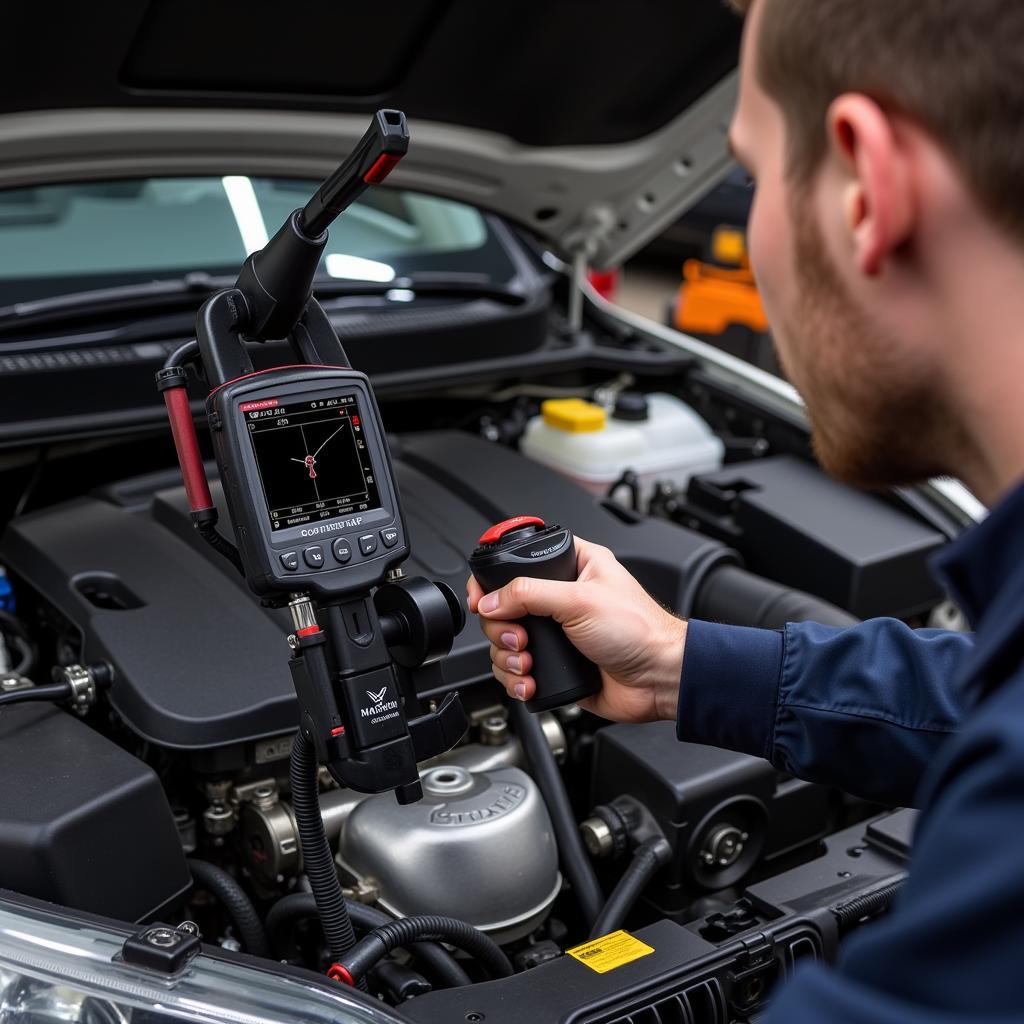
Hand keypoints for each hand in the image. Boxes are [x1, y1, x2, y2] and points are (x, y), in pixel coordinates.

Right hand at [466, 537, 685, 722]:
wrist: (658, 679)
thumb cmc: (639, 630)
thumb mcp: (580, 600)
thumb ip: (529, 595)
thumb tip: (492, 600)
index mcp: (572, 566)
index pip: (518, 561)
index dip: (494, 579)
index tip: (483, 598)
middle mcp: (560, 598)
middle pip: (503, 607)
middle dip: (502, 628)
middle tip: (519, 639)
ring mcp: (555, 633)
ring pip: (505, 642)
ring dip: (508, 658)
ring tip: (528, 664)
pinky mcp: (553, 664)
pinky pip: (516, 671)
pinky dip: (516, 679)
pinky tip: (530, 682)